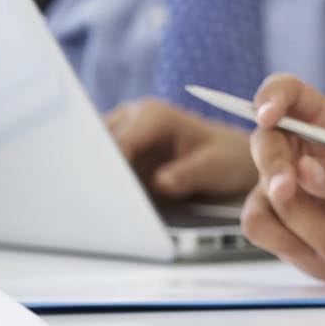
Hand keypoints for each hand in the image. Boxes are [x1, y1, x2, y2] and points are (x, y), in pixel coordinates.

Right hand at [105, 97, 256, 198]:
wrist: (233, 159)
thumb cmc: (227, 158)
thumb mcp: (216, 167)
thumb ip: (189, 174)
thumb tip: (161, 182)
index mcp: (153, 115)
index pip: (116, 143)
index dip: (108, 170)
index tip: (108, 196)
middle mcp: (131, 119)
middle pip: (95, 148)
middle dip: (94, 176)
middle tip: (98, 208)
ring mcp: (121, 136)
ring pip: (91, 159)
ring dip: (93, 183)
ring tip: (100, 210)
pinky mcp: (117, 155)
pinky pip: (98, 170)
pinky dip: (99, 187)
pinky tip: (105, 208)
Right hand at [240, 73, 324, 282]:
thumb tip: (305, 170)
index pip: (289, 92)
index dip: (273, 96)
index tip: (268, 114)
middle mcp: (297, 148)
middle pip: (265, 141)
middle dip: (275, 168)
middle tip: (287, 190)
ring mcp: (279, 183)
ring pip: (268, 195)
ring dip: (307, 227)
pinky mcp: (271, 218)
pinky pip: (260, 226)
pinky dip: (291, 244)